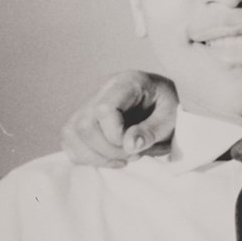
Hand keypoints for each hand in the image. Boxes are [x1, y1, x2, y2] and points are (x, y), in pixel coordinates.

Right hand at [61, 71, 178, 166]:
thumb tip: (128, 146)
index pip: (104, 109)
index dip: (115, 134)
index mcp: (127, 82)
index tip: (135, 146)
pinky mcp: (83, 118)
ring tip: (123, 158)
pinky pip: (69, 141)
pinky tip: (110, 158)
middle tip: (132, 155)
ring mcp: (89, 102)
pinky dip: (87, 156)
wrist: (165, 101)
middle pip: (83, 125)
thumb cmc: (169, 106)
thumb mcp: (171, 117)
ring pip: (71, 133)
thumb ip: (152, 130)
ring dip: (95, 155)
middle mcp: (103, 89)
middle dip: (107, 149)